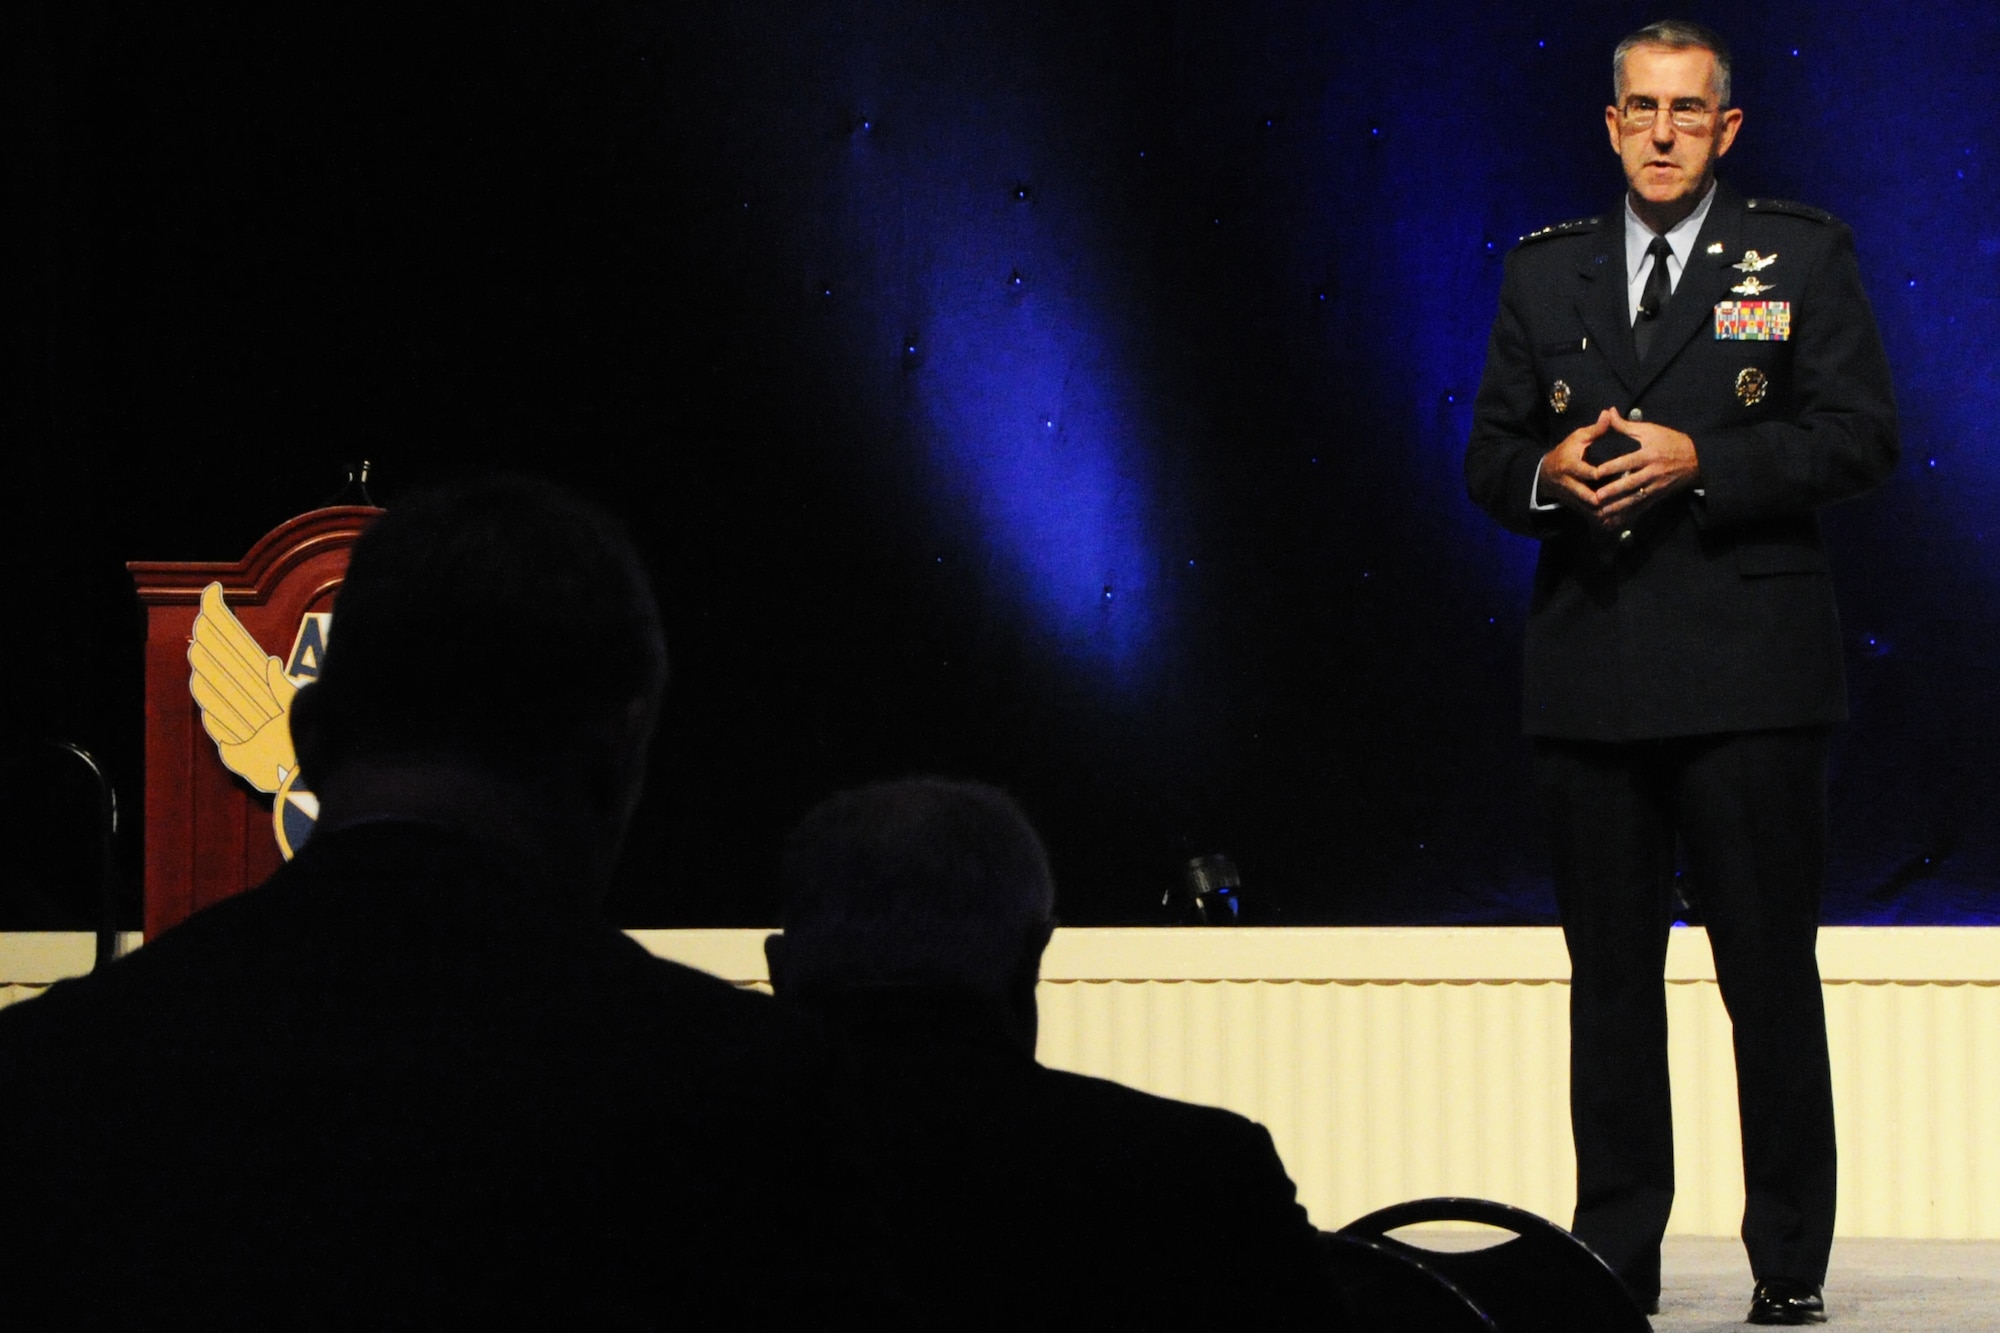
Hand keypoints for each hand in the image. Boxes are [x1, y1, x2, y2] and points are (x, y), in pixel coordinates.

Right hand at [1538, 409, 1618, 516]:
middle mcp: (1570, 484)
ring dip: (1608, 511)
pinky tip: (1620, 518)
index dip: (1604, 475)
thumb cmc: (1566, 451)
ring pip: (1591, 510)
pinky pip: (1591, 515)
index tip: (1623, 473)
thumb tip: (1609, 413)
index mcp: (1571, 466)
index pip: (1589, 472)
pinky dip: (1604, 518)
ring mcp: (1572, 498)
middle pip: (1589, 496)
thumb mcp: (1578, 438)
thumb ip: (1596, 429)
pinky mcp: (1575, 507)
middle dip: (1608, 499)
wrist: (1546, 474)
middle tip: (1629, 497)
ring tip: (1627, 510)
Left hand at [1589, 409, 1700, 527]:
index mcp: (1649, 454)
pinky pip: (1642, 508)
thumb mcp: (1650, 430)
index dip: (1612, 467)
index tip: (1597, 472)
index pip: (1628, 461)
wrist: (1698, 459)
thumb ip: (1626, 426)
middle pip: (1631, 483)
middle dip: (1614, 492)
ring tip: (1602, 514)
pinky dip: (1629, 516)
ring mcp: (1656, 486)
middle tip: (1596, 498)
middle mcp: (1653, 472)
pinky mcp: (1658, 496)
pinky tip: (1616, 522)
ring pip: (1635, 499)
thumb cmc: (1671, 441)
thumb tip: (1608, 412)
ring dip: (1618, 508)